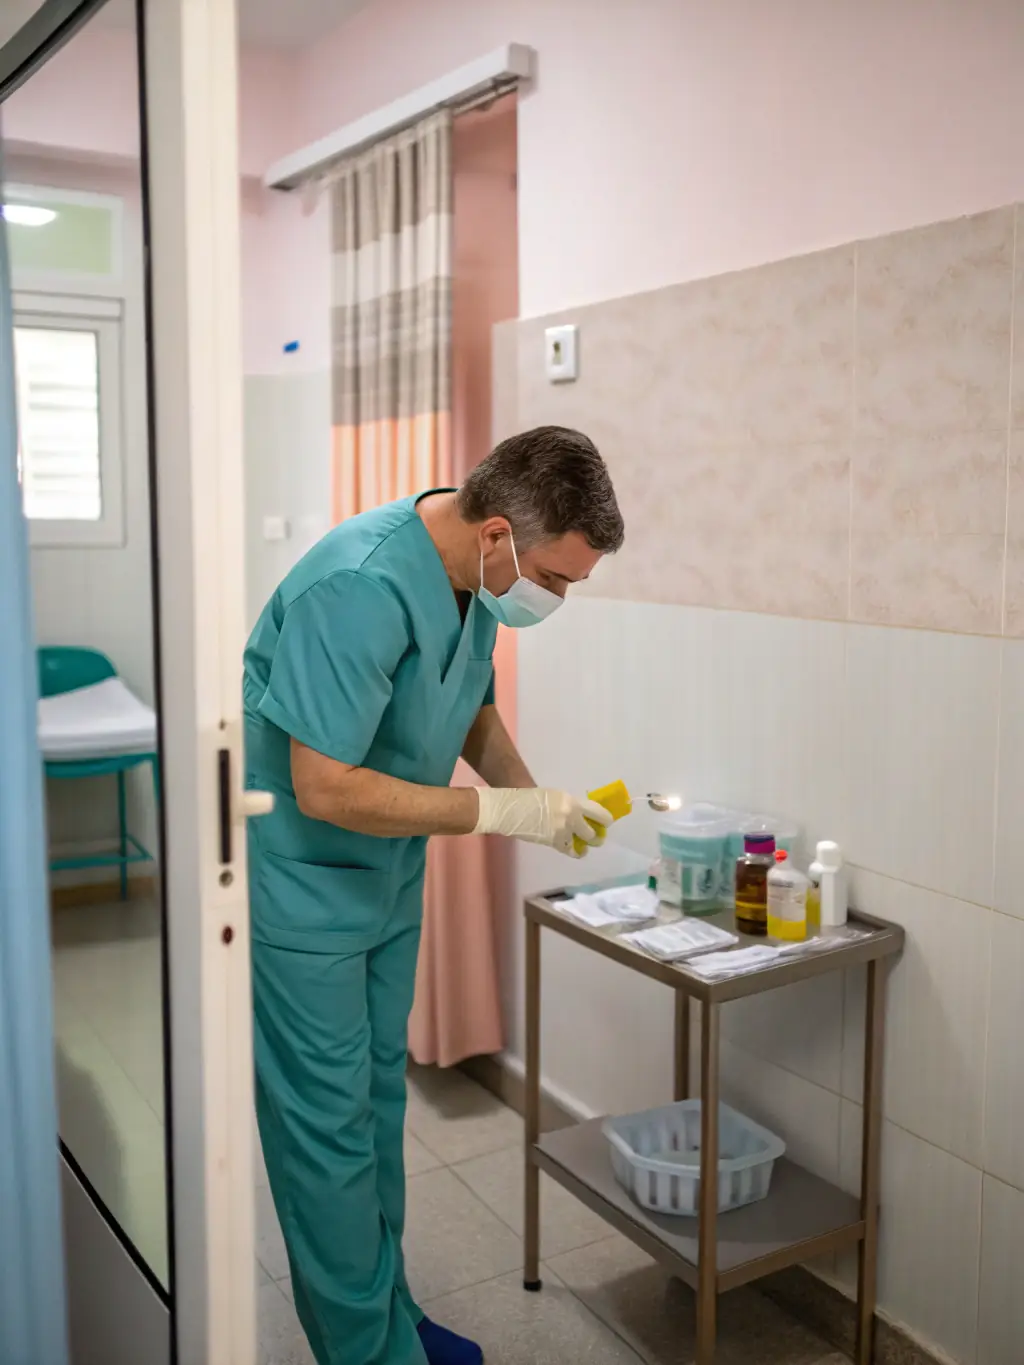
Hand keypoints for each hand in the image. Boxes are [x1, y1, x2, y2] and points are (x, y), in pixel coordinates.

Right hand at [473, 788, 612, 857]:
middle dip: (596, 836)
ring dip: (585, 844)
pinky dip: (575, 851)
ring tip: (586, 846)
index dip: (606, 819)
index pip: (597, 812)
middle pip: (592, 831)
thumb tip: (582, 816)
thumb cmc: (531, 799)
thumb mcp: (555, 797)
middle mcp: (571, 816)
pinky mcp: (554, 842)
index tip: (607, 823)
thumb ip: (570, 806)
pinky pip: (571, 850)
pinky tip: (578, 851)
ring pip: (583, 842)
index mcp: (571, 802)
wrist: (512, 809)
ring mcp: (563, 830)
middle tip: (597, 837)